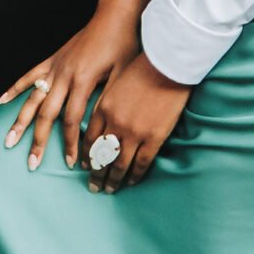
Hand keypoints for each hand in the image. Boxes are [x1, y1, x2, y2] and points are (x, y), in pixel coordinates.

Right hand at [0, 0, 160, 172]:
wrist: (115, 16)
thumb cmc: (124, 45)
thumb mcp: (123, 75)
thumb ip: (108, 101)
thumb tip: (101, 131)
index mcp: (83, 81)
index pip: (72, 120)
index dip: (70, 143)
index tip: (71, 162)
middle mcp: (64, 75)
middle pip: (46, 114)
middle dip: (38, 141)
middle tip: (32, 163)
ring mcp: (55, 67)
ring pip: (32, 98)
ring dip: (19, 120)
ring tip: (8, 140)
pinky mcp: (52, 59)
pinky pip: (29, 76)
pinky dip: (14, 88)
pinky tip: (1, 102)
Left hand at [83, 51, 190, 191]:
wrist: (168, 64)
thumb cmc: (144, 68)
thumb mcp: (117, 83)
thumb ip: (109, 103)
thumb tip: (105, 122)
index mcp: (104, 108)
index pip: (90, 140)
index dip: (86, 156)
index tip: (84, 167)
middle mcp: (115, 123)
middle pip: (101, 156)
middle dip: (96, 174)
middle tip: (93, 186)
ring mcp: (134, 132)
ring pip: (118, 164)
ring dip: (112, 180)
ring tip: (109, 189)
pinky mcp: (154, 137)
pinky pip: (141, 163)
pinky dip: (134, 175)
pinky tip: (130, 182)